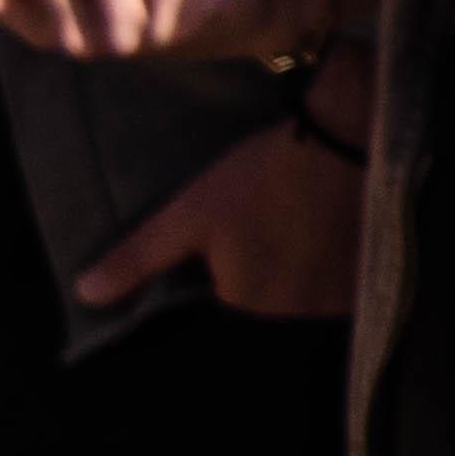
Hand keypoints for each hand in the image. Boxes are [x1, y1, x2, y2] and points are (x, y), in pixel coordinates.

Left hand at [73, 112, 365, 319]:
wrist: (352, 135)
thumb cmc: (264, 175)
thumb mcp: (191, 213)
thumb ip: (139, 259)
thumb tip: (85, 294)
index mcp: (248, 309)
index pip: (221, 320)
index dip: (218, 292)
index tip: (228, 261)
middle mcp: (298, 320)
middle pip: (265, 316)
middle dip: (257, 291)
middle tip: (265, 246)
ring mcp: (339, 304)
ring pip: (301, 307)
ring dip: (294, 286)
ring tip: (293, 245)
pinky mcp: (369, 282)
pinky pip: (339, 295)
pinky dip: (327, 277)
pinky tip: (323, 244)